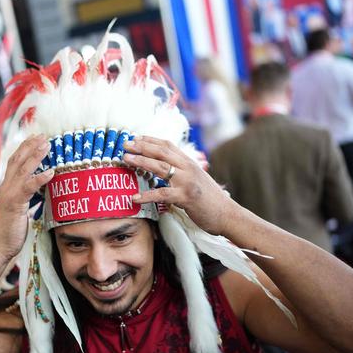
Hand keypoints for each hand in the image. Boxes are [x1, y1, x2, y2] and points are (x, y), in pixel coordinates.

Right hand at [0, 136, 53, 262]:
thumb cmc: (9, 233)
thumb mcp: (18, 211)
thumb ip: (25, 199)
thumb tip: (40, 193)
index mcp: (6, 188)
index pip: (13, 162)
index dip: (23, 149)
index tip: (34, 138)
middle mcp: (5, 187)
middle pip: (17, 160)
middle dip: (30, 146)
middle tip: (42, 135)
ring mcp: (8, 194)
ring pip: (22, 169)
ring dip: (35, 155)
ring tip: (47, 144)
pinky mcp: (14, 203)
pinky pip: (28, 187)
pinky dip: (39, 178)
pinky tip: (50, 172)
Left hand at [122, 136, 239, 234]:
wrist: (228, 215)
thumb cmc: (210, 200)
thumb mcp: (196, 180)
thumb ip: (183, 173)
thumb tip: (167, 171)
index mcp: (190, 163)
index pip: (168, 145)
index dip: (151, 140)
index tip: (135, 137)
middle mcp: (188, 168)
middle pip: (162, 152)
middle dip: (142, 146)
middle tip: (125, 144)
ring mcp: (187, 181)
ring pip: (160, 167)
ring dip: (141, 162)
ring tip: (126, 159)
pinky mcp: (186, 197)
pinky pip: (162, 194)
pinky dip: (146, 195)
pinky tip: (134, 198)